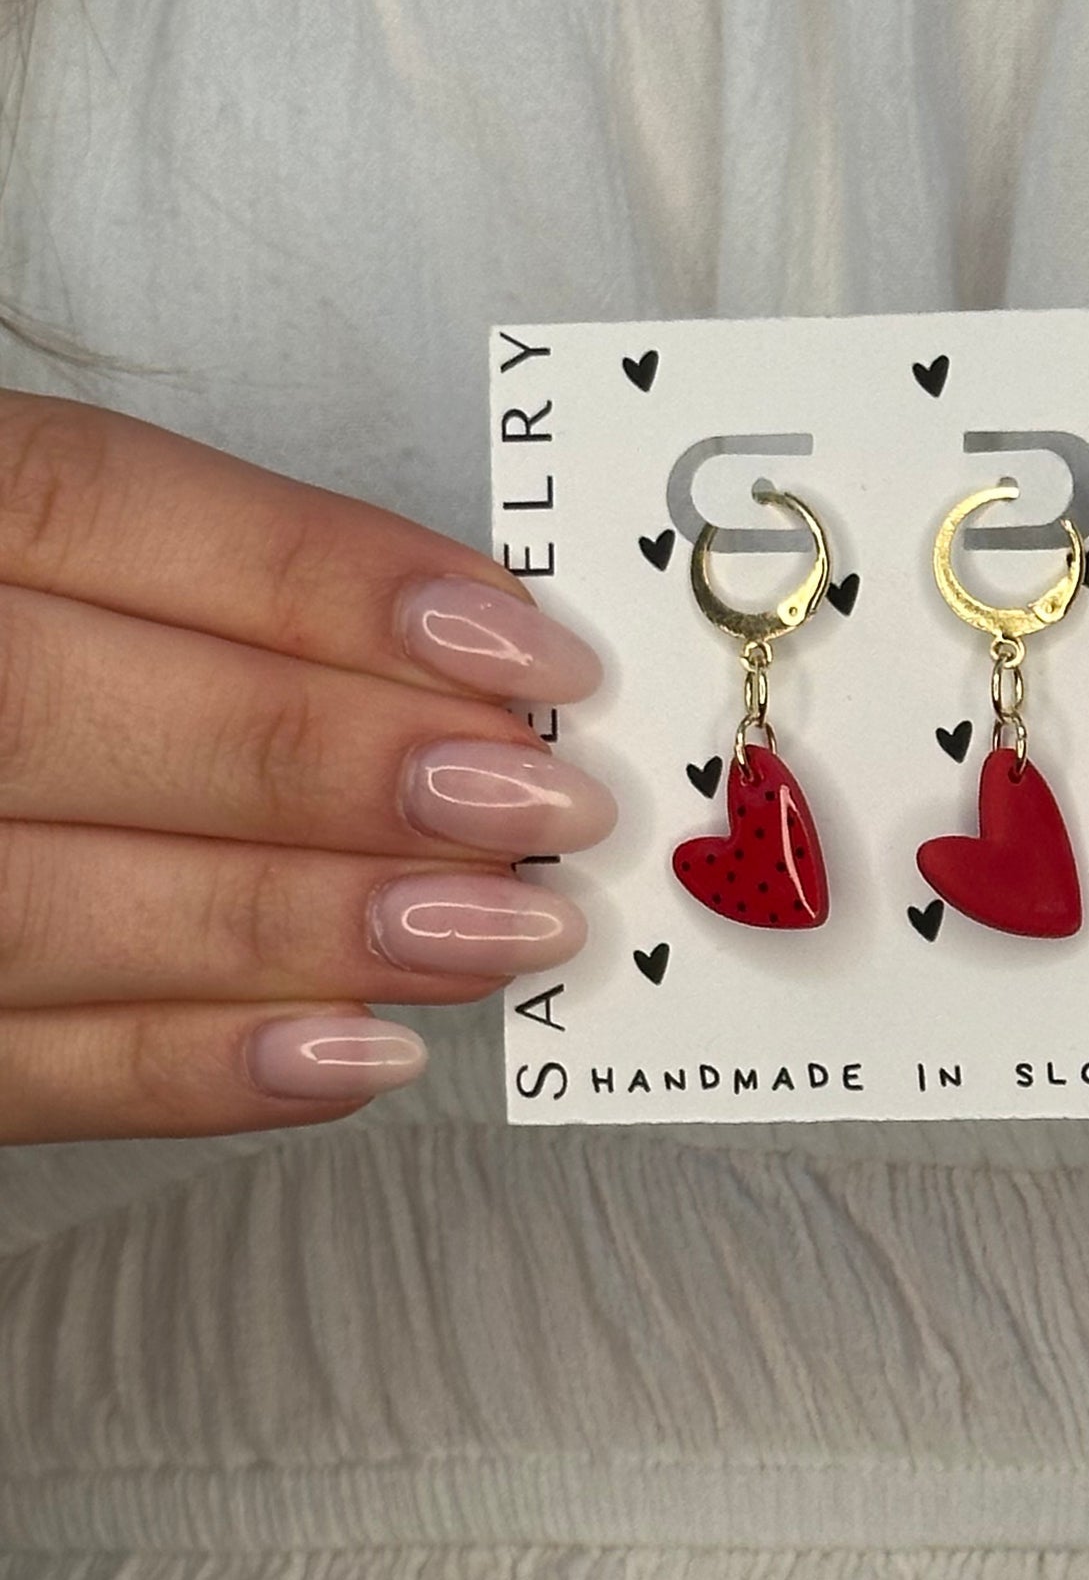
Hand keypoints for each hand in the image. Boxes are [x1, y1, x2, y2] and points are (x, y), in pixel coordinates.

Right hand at [0, 391, 611, 1142]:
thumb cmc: (5, 648)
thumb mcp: (46, 553)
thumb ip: (210, 585)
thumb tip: (469, 658)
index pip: (88, 506)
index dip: (323, 579)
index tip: (526, 652)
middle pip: (60, 713)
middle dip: (335, 764)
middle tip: (543, 806)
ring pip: (43, 909)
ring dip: (305, 926)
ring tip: (502, 930)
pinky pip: (13, 1072)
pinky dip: (198, 1072)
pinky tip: (363, 1053)